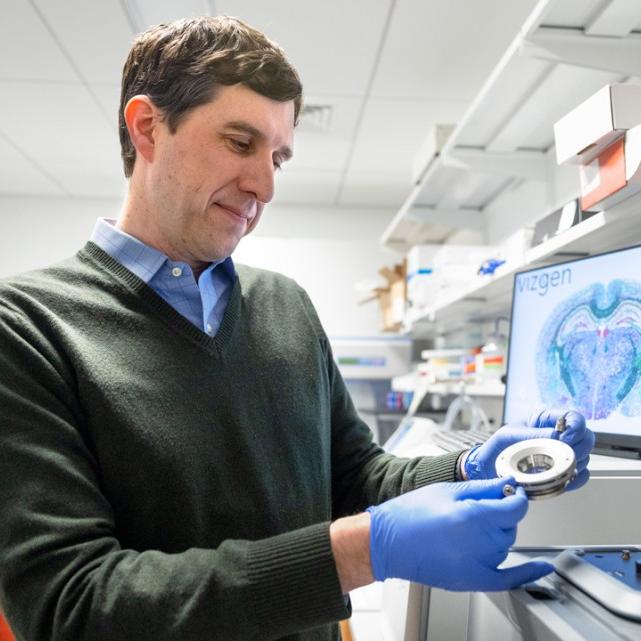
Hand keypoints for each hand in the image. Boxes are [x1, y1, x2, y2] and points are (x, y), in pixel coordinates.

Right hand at [367, 477, 553, 590]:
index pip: (516, 506)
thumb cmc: (411, 513)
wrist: (389, 542)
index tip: (513, 492)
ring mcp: (477, 563)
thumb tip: (509, 484)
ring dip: (499, 533)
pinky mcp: (473, 580)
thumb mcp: (447, 490)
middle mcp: (479, 542)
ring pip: (506, 544)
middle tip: (481, 506)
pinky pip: (509, 578)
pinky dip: (528, 572)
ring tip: (471, 526)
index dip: (517, 496)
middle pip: (510, 525)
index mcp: (472, 515)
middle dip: (502, 513)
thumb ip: (482, 488)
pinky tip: (544, 567)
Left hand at [464, 408, 593, 490]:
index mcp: (546, 420)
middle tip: (562, 455)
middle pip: (586, 437)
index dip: (576, 427)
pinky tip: (565, 479)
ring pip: (585, 456)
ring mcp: (561, 454)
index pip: (574, 417)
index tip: (565, 438)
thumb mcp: (511, 434)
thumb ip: (534, 434)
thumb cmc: (498, 447)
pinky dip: (577, 478)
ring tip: (557, 467)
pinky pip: (580, 474)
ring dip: (575, 463)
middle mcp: (558, 435)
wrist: (490, 468)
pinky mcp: (561, 471)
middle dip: (578, 447)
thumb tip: (556, 436)